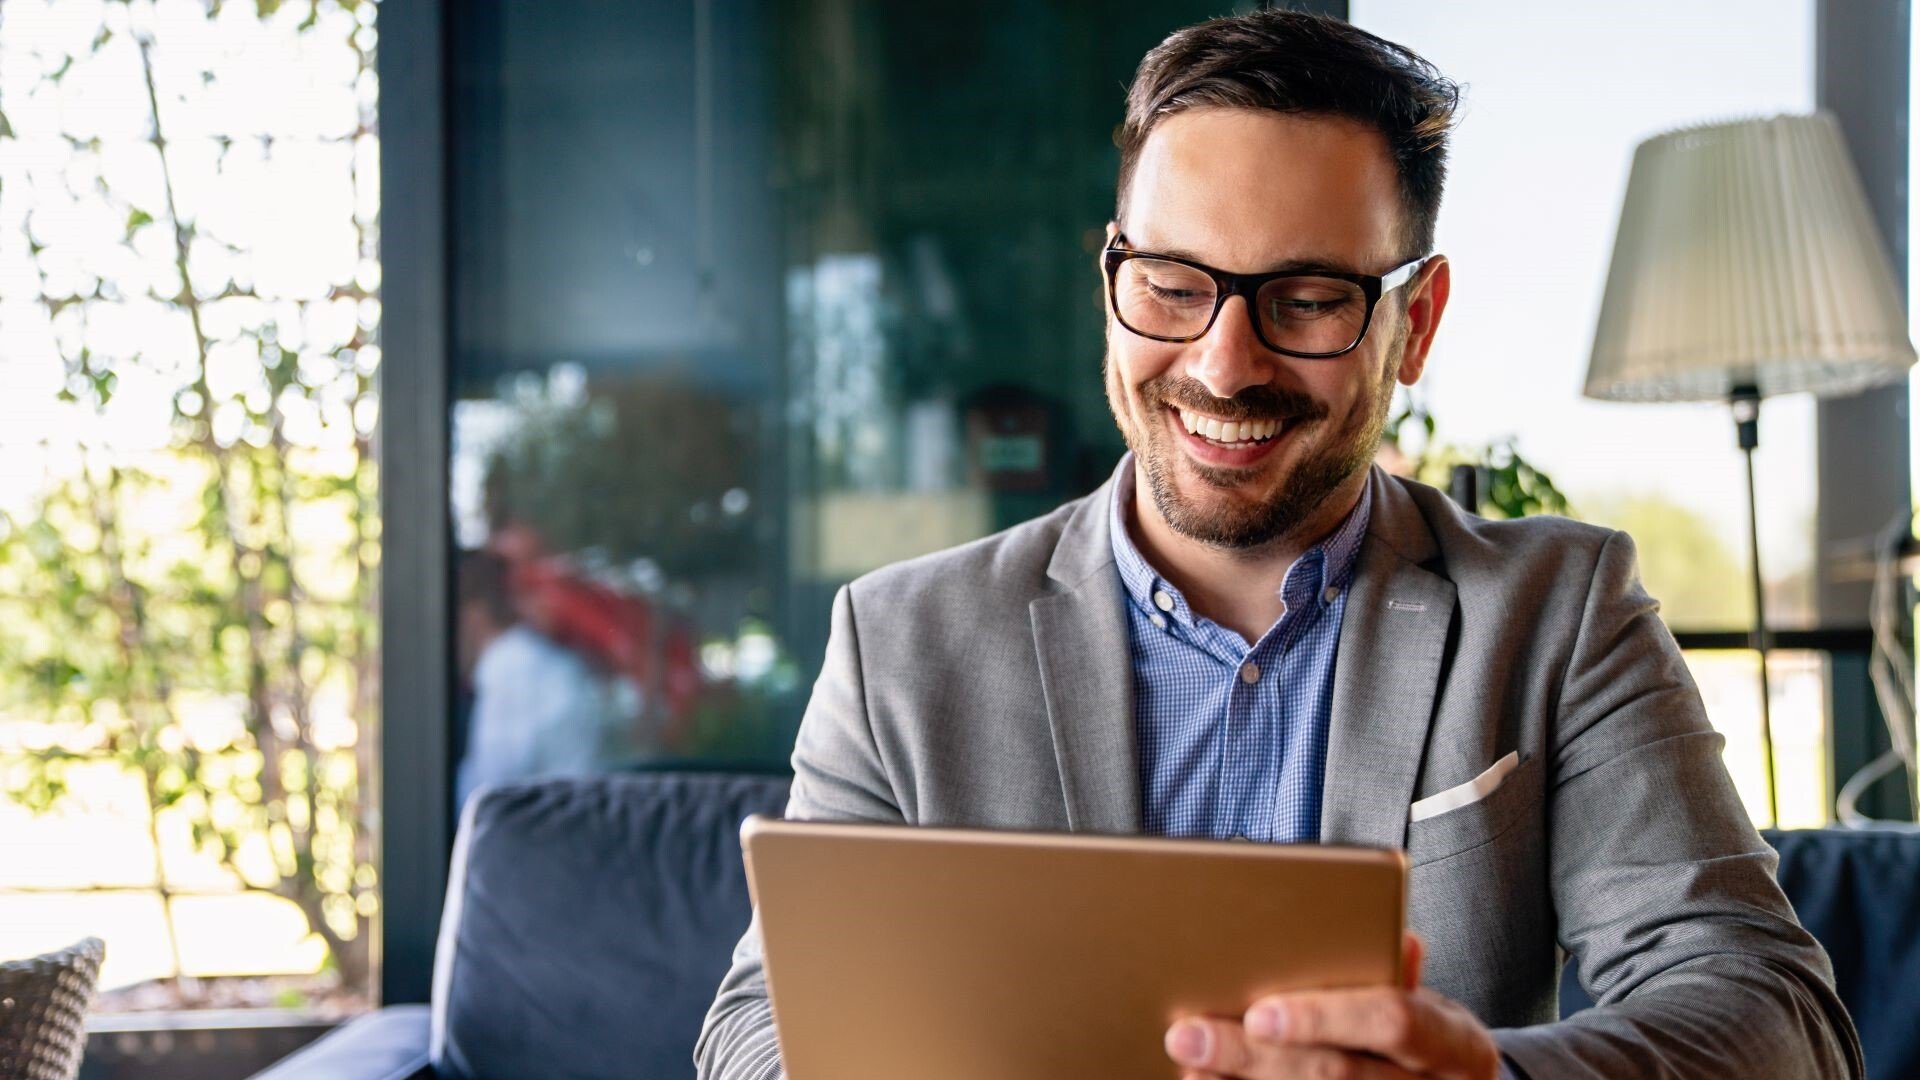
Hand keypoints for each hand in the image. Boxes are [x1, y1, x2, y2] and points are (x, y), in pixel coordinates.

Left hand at [1163, 932, 1498, 1079]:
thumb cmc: (1423, 1037)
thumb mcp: (1427, 1003)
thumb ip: (1392, 972)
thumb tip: (1392, 938)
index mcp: (1453, 1042)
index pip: (1392, 1019)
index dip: (1325, 1015)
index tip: (1260, 1012)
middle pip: (1340, 1074)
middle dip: (1255, 1056)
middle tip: (1189, 1035)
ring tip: (1191, 1069)